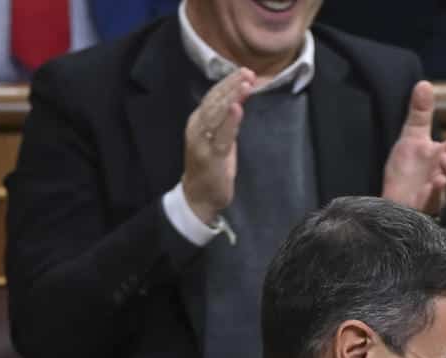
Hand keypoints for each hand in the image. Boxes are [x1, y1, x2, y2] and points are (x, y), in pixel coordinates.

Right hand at [182, 68, 254, 225]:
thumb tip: (240, 99)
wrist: (200, 196)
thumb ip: (229, 120)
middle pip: (215, 100)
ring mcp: (201, 141)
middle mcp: (197, 127)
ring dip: (232, 97)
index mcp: (199, 120)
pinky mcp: (210, 156)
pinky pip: (221, 135)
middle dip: (232, 85)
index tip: (245, 72)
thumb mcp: (222, 138)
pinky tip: (238, 108)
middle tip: (248, 73)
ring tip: (246, 84)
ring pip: (217, 114)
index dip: (228, 83)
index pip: (213, 96)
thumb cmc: (212, 166)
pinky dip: (229, 121)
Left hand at [382, 81, 445, 216]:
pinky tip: (437, 182)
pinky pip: (435, 202)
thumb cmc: (406, 172)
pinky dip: (437, 193)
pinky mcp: (424, 207)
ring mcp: (437, 193)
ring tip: (444, 159)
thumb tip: (424, 83)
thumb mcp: (412, 137)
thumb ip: (421, 114)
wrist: (390, 198)